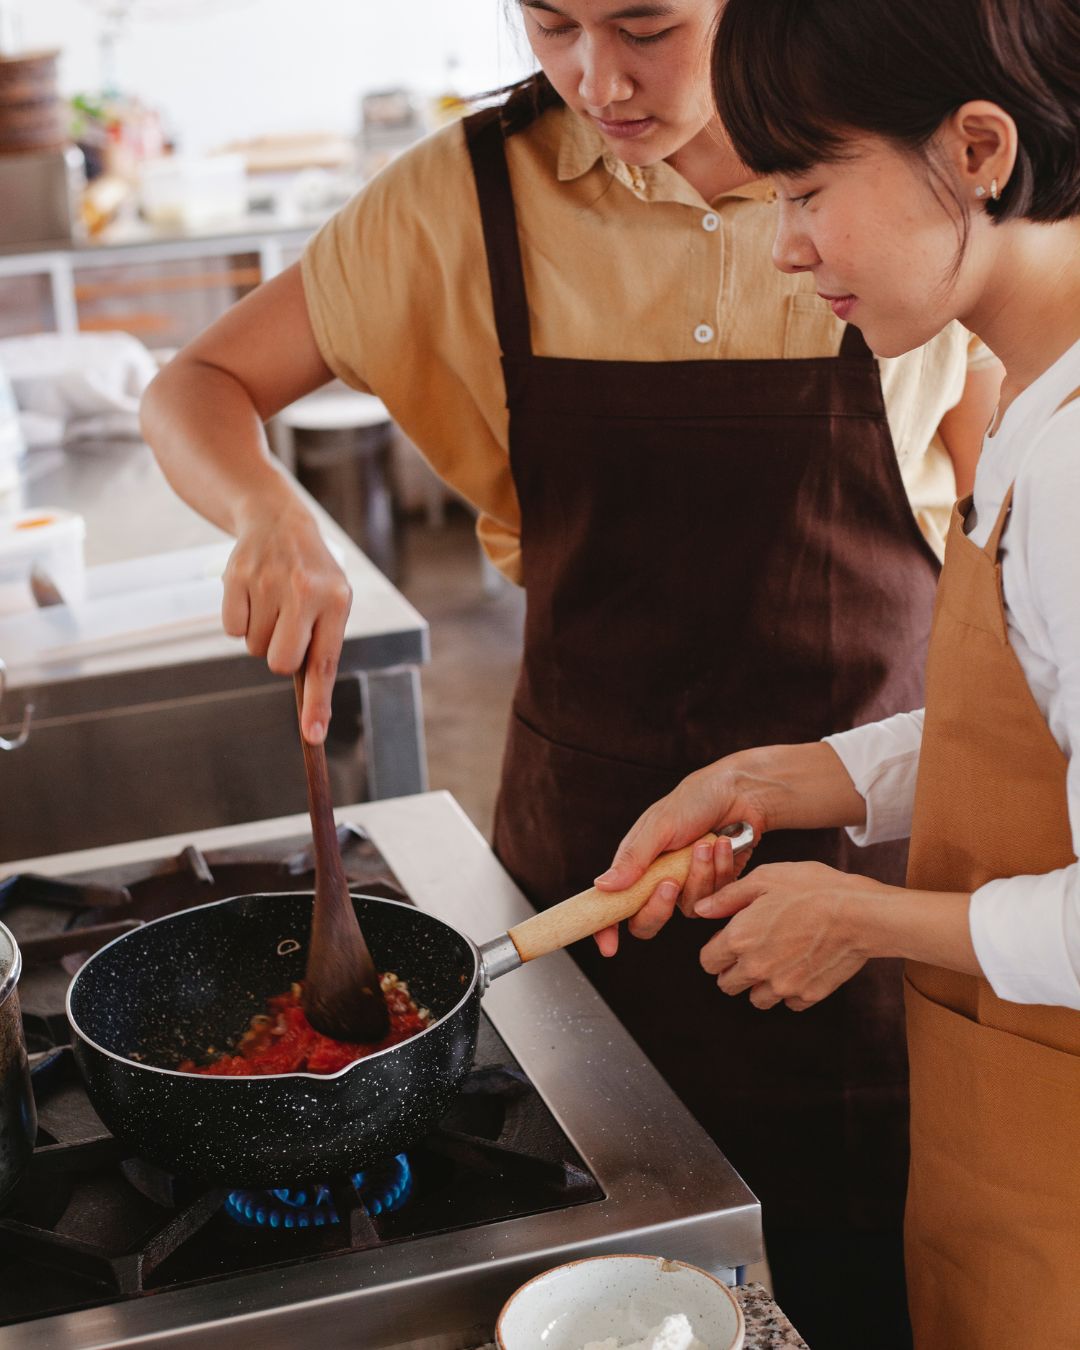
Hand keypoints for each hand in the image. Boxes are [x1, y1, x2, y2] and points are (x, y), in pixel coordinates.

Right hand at [222, 498, 351, 743]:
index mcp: (335, 601)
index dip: (318, 703)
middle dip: (280, 658)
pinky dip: (239, 620)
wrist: (278, 521)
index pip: (324, 663)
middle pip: (280, 663)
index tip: (312, 735)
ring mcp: (267, 582)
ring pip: (255, 648)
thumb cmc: (312, 576)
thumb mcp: (332, 601)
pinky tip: (253, 596)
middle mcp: (303, 591)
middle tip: (288, 630)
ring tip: (273, 602)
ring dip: (262, 635)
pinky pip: (231, 630)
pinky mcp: (236, 578)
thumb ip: (323, 646)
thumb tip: (312, 709)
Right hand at [590, 762, 768, 956]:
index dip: (606, 928)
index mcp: (635, 866)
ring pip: (687, 908)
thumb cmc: (693, 802)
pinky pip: (715, 899)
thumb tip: (601, 887)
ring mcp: (686, 887)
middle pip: (647, 921)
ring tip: (706, 843)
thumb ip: (633, 858)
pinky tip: (723, 845)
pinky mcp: (715, 888)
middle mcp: (657, 881)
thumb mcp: (659, 825)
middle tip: (669, 883)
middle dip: (658, 907)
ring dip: (699, 875)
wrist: (739, 794)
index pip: (612, 906)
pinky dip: (720, 869)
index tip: (608, 947)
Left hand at [696, 861, 883, 1010]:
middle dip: (733, 969)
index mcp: (739, 939)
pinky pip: (789, 1002)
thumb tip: (701, 909)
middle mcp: (756, 968)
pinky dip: (790, 990)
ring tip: (777, 958)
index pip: (707, 961)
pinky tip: (800, 966)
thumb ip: (727, 897)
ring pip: (757, 999)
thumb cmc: (813, 889)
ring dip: (760, 983)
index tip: (730, 939)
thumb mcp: (765, 878)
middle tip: (752, 949)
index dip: (715, 949)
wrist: (860, 913)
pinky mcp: (808, 995)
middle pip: (727, 985)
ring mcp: (783, 986)